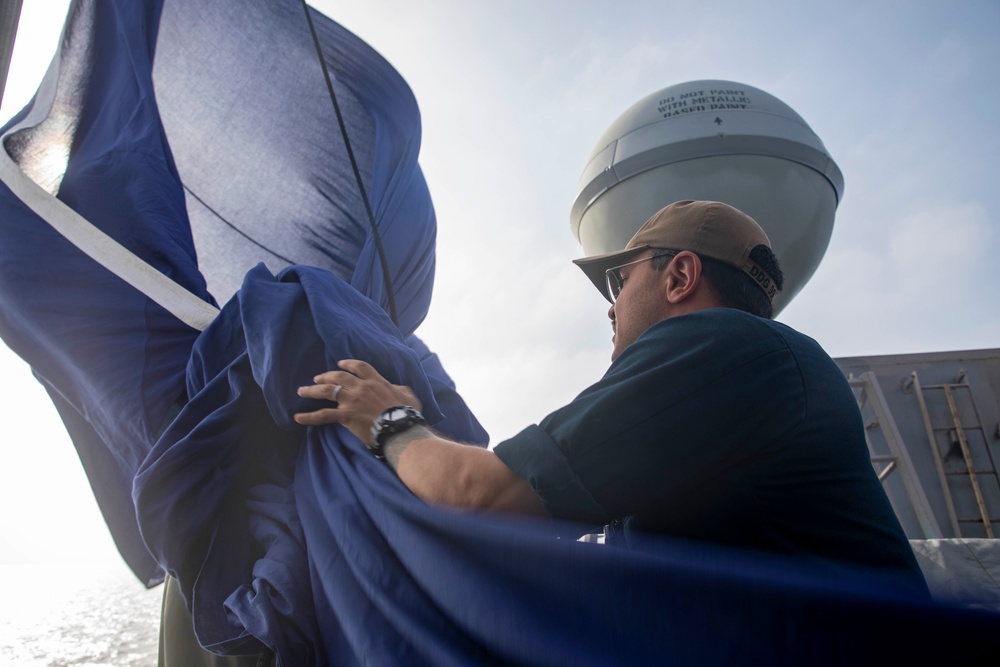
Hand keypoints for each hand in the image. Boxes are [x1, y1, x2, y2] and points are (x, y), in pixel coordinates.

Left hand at [294, 359, 421, 445]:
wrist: (399, 427)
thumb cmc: (406, 413)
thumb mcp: (408, 395)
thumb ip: (399, 389)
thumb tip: (396, 388)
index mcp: (375, 381)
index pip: (359, 367)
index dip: (348, 364)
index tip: (340, 363)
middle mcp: (360, 387)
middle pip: (338, 376)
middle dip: (325, 376)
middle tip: (316, 378)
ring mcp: (351, 401)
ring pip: (326, 391)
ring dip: (312, 390)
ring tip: (301, 391)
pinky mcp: (345, 416)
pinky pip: (323, 415)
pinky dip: (309, 417)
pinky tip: (298, 417)